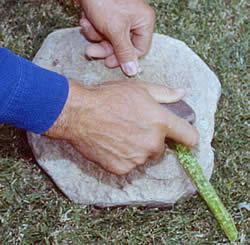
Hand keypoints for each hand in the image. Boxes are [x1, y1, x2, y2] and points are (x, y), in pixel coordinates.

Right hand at [44, 79, 198, 174]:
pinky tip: (111, 144)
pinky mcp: (121, 168)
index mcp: (161, 123)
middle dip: (152, 140)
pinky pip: (128, 165)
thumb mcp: (139, 88)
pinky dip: (123, 157)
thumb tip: (182, 93)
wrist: (80, 113)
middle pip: (161, 148)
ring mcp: (137, 159)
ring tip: (120, 134)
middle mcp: (152, 144)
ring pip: (144, 157)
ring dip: (137, 149)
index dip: (187, 135)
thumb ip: (165, 93)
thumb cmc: (108, 97)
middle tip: (135, 127)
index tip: (181, 135)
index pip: (190, 137)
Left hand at [78, 0, 154, 75]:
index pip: (139, 50)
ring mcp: (121, 19)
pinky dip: (92, 28)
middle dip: (104, 47)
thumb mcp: (115, 30)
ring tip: (87, 25)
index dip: (124, 59)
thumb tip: (133, 71)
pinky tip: (85, 19)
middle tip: (91, 50)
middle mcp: (135, 21)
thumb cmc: (103, 0)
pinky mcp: (109, 17)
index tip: (108, 62)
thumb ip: (124, 52)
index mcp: (144, 22)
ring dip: (95, 36)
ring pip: (110, 40)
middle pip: (122, 47)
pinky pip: (102, 32)